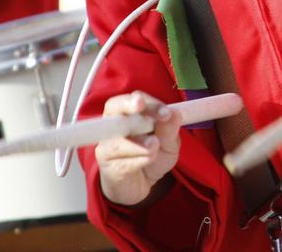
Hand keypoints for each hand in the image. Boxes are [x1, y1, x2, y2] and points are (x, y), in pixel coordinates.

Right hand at [95, 91, 181, 205]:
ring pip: (117, 138)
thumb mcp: (169, 143)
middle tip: (143, 111)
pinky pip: (122, 161)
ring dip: (139, 142)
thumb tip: (174, 113)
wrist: (141, 184)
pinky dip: (139, 160)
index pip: (134, 99)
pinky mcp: (107, 167)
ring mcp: (107, 146)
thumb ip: (170, 129)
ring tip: (154, 145)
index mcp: (130, 112)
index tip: (166, 113)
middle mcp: (114, 124)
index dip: (149, 103)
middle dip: (129, 106)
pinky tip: (149, 160)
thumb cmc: (152, 155)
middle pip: (113, 107)